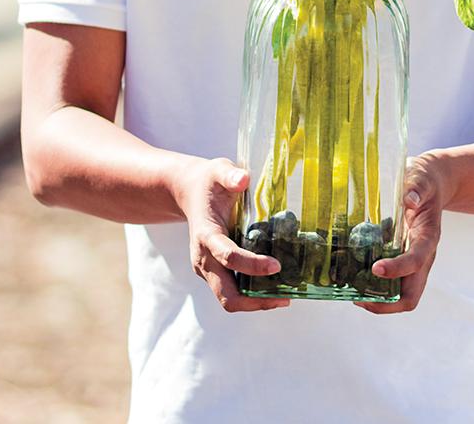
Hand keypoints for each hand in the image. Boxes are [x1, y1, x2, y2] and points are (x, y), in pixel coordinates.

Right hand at [175, 157, 290, 312]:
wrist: (189, 192)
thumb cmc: (208, 182)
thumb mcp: (219, 170)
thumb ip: (230, 174)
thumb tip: (244, 179)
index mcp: (205, 235)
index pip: (228, 256)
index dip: (252, 265)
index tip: (276, 265)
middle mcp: (203, 258)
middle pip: (226, 295)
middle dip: (254, 302)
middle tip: (284, 299)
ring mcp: (207, 268)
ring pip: (228, 299)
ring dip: (255, 303)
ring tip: (284, 298)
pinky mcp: (214, 272)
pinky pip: (231, 291)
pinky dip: (251, 295)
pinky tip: (273, 288)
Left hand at [354, 153, 447, 314]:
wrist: (433, 183)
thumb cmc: (425, 180)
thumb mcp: (421, 177)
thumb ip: (416, 186)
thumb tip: (410, 198)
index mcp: (428, 237)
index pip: (417, 260)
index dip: (398, 268)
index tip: (376, 267)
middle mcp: (423, 256)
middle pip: (411, 294)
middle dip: (386, 303)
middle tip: (358, 298)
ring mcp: (413, 261)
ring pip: (401, 295)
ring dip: (379, 300)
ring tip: (352, 293)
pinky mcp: (403, 259)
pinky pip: (392, 283)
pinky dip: (375, 287)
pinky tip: (354, 278)